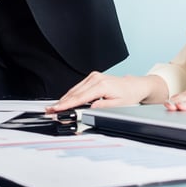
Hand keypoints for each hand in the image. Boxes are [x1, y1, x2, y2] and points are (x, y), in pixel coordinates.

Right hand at [46, 72, 168, 112]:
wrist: (134, 86)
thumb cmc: (128, 95)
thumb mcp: (118, 105)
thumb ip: (102, 107)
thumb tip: (89, 108)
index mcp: (101, 85)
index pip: (80, 97)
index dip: (66, 104)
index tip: (57, 109)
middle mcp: (96, 78)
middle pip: (74, 93)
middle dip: (61, 102)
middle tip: (50, 110)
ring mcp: (93, 76)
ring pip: (74, 89)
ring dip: (64, 98)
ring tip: (55, 107)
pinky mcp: (92, 77)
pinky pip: (78, 87)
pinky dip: (71, 94)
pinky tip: (65, 100)